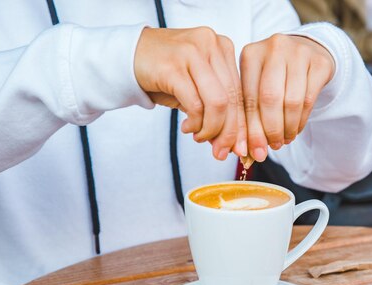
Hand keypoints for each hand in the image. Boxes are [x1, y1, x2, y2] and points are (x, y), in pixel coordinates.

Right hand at [134, 27, 246, 159]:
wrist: (129, 56)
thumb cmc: (166, 73)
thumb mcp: (198, 86)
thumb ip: (216, 108)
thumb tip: (233, 143)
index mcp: (223, 47)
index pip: (241, 92)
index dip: (242, 125)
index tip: (239, 148)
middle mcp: (211, 44)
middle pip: (232, 98)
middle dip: (229, 132)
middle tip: (220, 151)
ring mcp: (192, 53)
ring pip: (218, 103)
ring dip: (210, 129)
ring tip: (199, 137)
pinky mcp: (173, 66)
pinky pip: (195, 104)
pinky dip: (195, 123)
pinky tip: (187, 127)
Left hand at [240, 34, 334, 161]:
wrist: (305, 52)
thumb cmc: (274, 75)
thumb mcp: (257, 86)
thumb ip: (249, 114)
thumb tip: (247, 151)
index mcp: (250, 54)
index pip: (247, 97)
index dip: (250, 128)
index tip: (255, 150)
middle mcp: (274, 47)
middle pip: (269, 99)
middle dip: (270, 130)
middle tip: (273, 146)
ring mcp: (299, 53)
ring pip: (291, 101)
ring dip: (287, 128)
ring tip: (284, 139)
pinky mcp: (320, 62)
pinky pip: (309, 100)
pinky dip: (301, 121)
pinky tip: (296, 129)